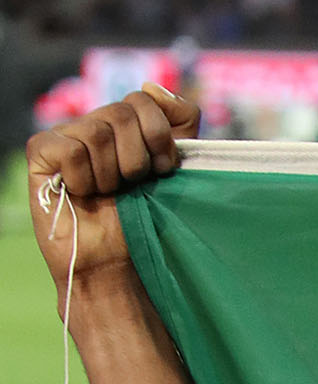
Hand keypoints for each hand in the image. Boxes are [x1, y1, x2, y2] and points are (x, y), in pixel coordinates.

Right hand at [24, 85, 197, 295]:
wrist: (112, 264)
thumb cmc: (141, 222)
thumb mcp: (172, 173)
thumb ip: (179, 126)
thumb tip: (153, 88)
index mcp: (125, 127)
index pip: (146, 99)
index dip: (160, 138)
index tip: (161, 170)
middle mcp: (94, 124)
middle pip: (123, 113)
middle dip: (137, 160)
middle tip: (130, 187)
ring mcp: (66, 135)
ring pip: (98, 133)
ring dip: (110, 176)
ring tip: (104, 194)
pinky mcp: (41, 151)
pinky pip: (72, 150)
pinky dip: (83, 179)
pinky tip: (79, 193)